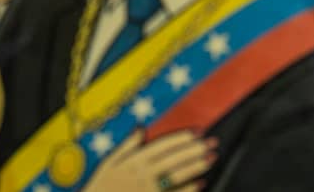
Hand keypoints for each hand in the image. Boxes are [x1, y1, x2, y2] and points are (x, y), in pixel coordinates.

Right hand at [83, 129, 214, 191]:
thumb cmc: (100, 187)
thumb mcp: (109, 163)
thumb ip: (127, 145)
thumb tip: (141, 127)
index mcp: (134, 161)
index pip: (163, 145)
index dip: (182, 137)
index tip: (198, 132)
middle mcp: (143, 174)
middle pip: (174, 158)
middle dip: (195, 149)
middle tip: (212, 143)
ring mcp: (149, 190)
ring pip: (177, 175)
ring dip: (196, 166)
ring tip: (211, 159)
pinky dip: (188, 190)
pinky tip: (200, 183)